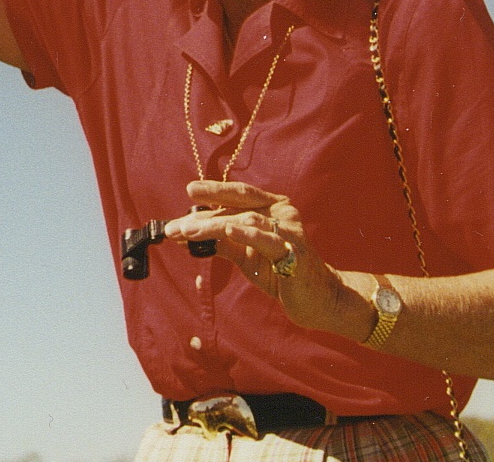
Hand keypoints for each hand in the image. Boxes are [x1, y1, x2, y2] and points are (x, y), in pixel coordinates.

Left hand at [164, 180, 347, 332]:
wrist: (319, 300)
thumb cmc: (280, 273)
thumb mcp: (246, 254)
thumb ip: (222, 241)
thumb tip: (188, 232)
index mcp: (271, 207)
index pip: (237, 196)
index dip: (212, 194)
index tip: (187, 194)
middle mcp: (281, 212)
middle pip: (239, 204)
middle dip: (204, 215)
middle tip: (174, 226)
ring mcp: (289, 232)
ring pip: (247, 220)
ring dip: (214, 226)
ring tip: (187, 231)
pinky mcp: (294, 254)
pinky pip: (268, 240)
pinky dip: (247, 234)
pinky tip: (228, 231)